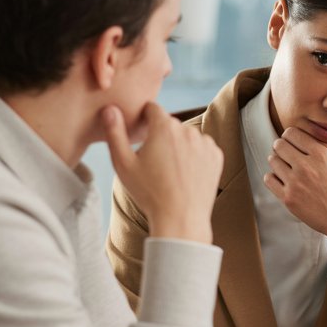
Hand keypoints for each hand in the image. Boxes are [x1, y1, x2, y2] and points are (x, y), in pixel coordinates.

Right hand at [103, 104, 221, 241]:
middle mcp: (188, 130)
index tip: (141, 133)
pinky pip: (202, 148)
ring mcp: (205, 143)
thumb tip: (109, 108)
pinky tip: (185, 173)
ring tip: (169, 169)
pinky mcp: (217, 156)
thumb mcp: (123, 163)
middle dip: (161, 134)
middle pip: (170, 124)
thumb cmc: (148, 192)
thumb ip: (115, 132)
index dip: (144, 118)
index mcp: (164, 127)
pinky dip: (194, 155)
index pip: (152, 108)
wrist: (181, 218)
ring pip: (187, 136)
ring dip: (179, 144)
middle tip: (153, 159)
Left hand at [264, 128, 326, 261]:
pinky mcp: (288, 198)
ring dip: (277, 161)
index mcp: (321, 155)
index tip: (291, 140)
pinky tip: (281, 179)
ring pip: (273, 161)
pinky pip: (269, 179)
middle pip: (279, 145)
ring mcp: (295, 183)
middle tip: (284, 151)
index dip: (290, 135)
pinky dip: (272, 177)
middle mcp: (306, 166)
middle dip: (281, 146)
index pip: (292, 133)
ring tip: (283, 165)